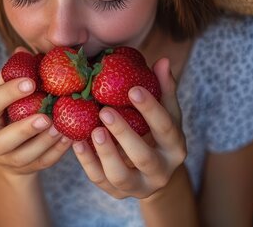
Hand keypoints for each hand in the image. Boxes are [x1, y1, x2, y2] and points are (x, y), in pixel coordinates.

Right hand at [0, 49, 71, 175]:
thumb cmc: (8, 108)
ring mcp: (4, 160)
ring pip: (22, 156)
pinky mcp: (23, 170)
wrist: (7, 147)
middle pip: (2, 140)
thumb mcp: (5, 91)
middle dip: (24, 129)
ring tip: (62, 128)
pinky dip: (56, 152)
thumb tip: (22, 51)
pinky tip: (70, 138)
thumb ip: (12, 73)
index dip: (9, 93)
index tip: (30, 82)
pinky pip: (40, 164)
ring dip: (44, 142)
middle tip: (46, 117)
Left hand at [72, 57, 186, 198]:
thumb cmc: (156, 133)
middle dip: (124, 134)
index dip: (151, 109)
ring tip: (93, 130)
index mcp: (175, 147)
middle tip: (105, 111)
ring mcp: (139, 186)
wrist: (152, 172)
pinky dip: (87, 162)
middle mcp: (161, 171)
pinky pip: (100, 180)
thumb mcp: (165, 113)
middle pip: (144, 156)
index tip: (132, 89)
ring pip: (121, 176)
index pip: (166, 128)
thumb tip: (163, 60)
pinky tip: (76, 142)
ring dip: (105, 153)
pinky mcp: (117, 192)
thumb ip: (163, 89)